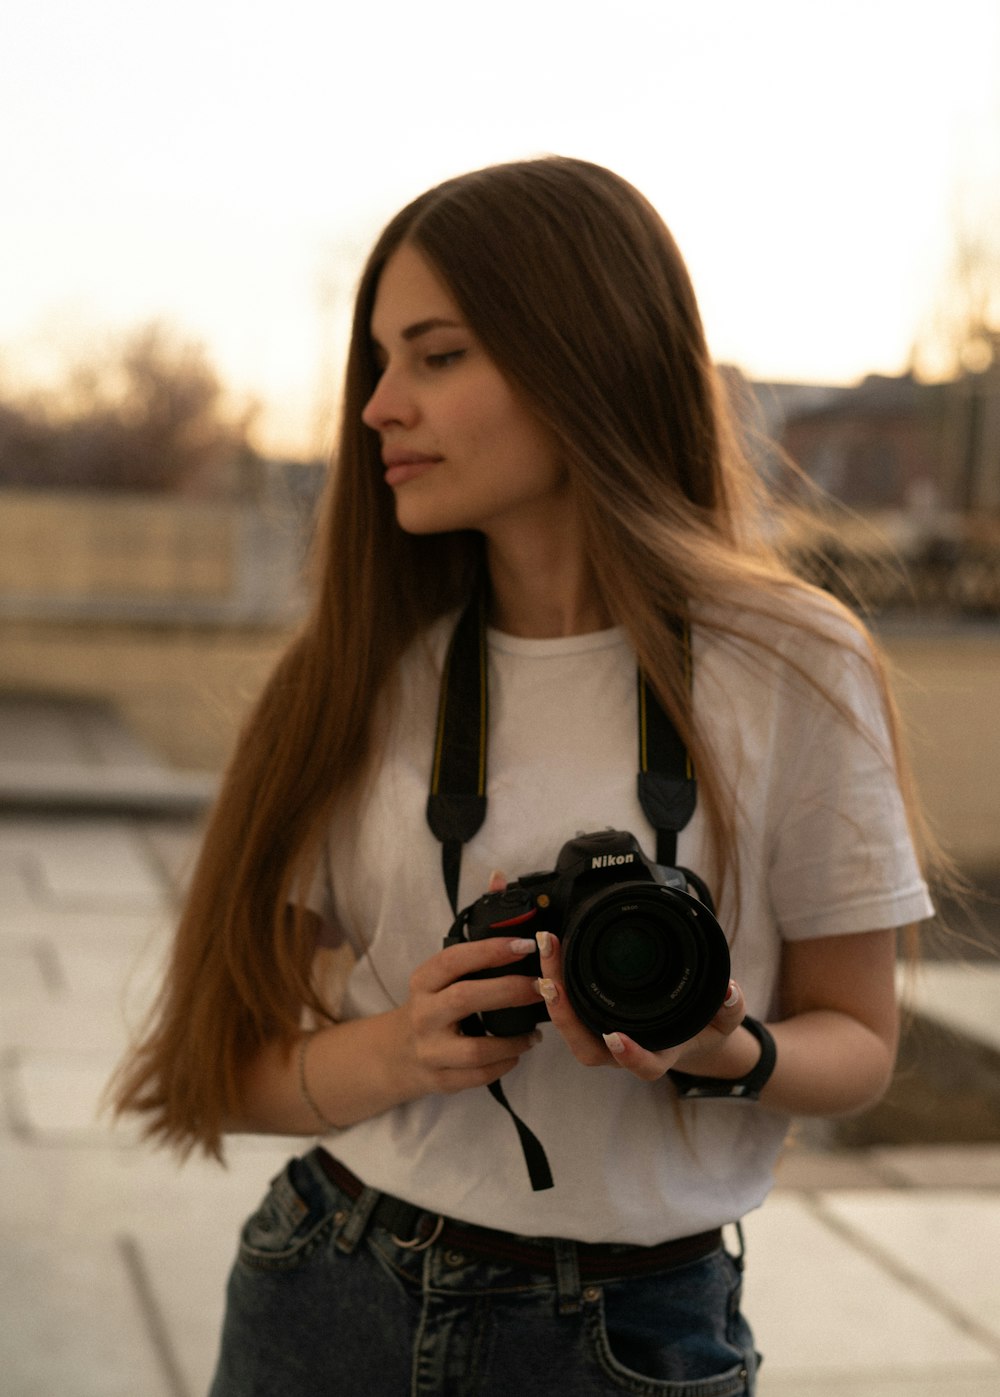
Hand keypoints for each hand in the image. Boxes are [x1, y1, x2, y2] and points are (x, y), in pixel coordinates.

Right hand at [396, 898, 542, 1098]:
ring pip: (475, 1049)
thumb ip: (475, 927)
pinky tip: (518, 1052)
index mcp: (424, 980)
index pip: (455, 959)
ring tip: (536, 1031)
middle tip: (543, 987)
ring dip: (513, 1039)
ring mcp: (430, 1050)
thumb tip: (499, 876)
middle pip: (467, 998)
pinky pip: (478, 1077)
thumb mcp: (443, 969)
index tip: (527, 944)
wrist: (395, 1055)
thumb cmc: (431, 1002)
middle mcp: (423, 1013)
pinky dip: (504, 1065)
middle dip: (510, 991)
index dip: (491, 950)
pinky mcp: (440, 1080)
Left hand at [534, 927, 746, 1081]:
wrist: (686, 1030)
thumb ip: (730, 1007)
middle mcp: (625, 1051)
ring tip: (548, 953)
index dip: (630, 1055)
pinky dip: (555, 980)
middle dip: (565, 1017)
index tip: (616, 1037)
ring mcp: (604, 1037)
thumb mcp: (725, 1018)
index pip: (643, 1066)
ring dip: (553, 993)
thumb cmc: (702, 1025)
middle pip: (587, 1048)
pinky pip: (567, 1007)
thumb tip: (729, 990)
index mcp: (660, 1055)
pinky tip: (550, 950)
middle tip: (551, 982)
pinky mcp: (591, 1018)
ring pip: (570, 1028)